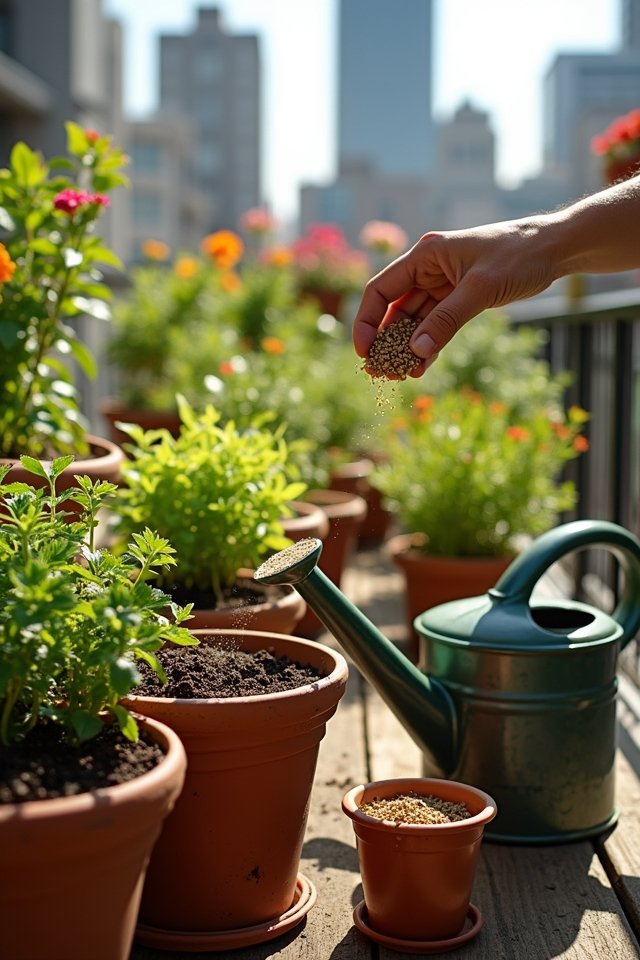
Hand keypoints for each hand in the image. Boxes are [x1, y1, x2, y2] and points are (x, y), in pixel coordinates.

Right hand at [353, 220, 556, 376]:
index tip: (365, 352)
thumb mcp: (480, 289)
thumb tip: (417, 351)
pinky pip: (435, 325)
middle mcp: (427, 269)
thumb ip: (447, 320)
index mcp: (425, 255)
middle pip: (393, 308)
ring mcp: (442, 284)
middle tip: (381, 372)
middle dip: (386, 341)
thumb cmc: (517, 256)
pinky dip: (428, 345)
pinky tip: (422, 366)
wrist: (553, 249)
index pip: (381, 289)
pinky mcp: (457, 297)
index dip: (367, 321)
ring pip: (413, 320)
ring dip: (406, 347)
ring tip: (400, 375)